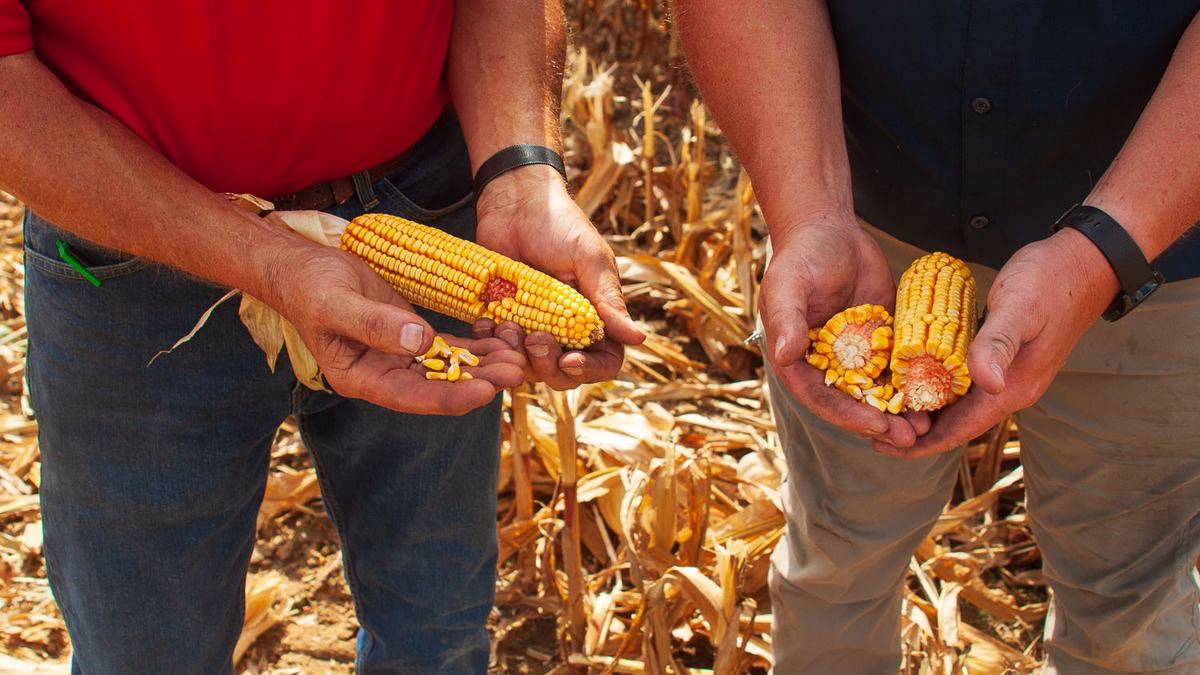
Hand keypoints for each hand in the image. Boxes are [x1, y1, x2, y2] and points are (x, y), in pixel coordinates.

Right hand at [260, 236, 525, 414]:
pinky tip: (500, 341)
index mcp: (361, 378)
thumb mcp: (337, 302)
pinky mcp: (409, 337)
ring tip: (518, 358)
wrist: (300, 267)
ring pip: (448, 368)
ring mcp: (397, 358)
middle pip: (438, 386)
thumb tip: (420, 341)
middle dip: (478, 382)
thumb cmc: (310, 285)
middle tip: (517, 371)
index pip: (412, 396)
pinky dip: (473, 346)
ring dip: (482, 365)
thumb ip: (375, 324)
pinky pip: (447, 348)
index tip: (486, 391)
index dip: (450, 396)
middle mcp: (383, 375)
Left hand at [475, 165, 643, 388]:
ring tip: (506, 324)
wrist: (515, 203)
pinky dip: (490, 343)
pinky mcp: (501, 321)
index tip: (568, 361)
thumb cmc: (560, 224)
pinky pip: (496, 349)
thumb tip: (639, 340)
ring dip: (516, 355)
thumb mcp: (589, 259)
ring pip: (528, 366)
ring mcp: (531, 327)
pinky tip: (485, 322)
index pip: (603, 360)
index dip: (589, 370)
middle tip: (533, 338)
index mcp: (596, 317)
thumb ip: (609, 301)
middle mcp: (566, 330)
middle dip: (547, 364)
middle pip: (563, 373)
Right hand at [763, 218, 930, 447]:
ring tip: (928, 424)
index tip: (875, 425)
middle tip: (910, 437)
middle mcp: (826, 364)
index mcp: (797, 360)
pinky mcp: (881, 340)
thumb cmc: (801, 256)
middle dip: (881, 422)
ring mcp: (856, 354)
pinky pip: (899, 366)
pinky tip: (940, 392)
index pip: (822, 397)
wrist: (829, 230)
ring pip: (879, 390)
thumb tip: (785, 354)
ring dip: (901, 410)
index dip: (847, 415)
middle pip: (853, 403)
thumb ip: (785, 319)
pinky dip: (916, 381)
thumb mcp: (789, 285)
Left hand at [875, 228, 1118, 457]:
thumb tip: (988, 386)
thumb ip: (999, 345)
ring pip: (956, 402)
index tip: (880, 445)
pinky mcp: (1001, 356)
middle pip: (953, 422)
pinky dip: (933, 384)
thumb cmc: (1050, 281)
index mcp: (1011, 389)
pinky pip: (961, 380)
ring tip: (882, 405)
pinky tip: (910, 375)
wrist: (1085, 261)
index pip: (959, 430)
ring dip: (921, 408)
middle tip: (868, 425)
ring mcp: (1006, 373)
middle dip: (913, 429)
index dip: (920, 443)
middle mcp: (1008, 388)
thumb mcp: (1019, 309)